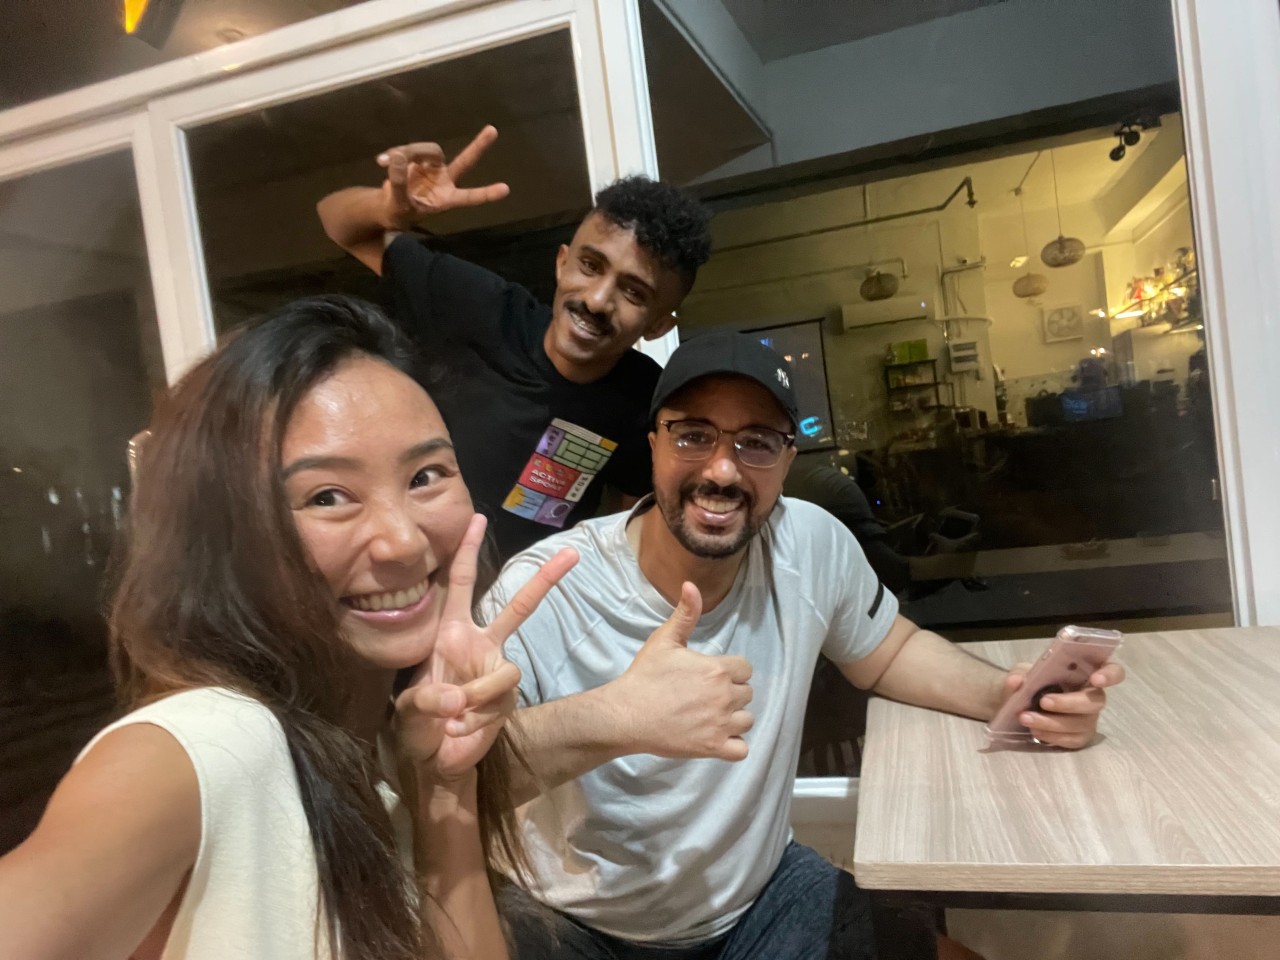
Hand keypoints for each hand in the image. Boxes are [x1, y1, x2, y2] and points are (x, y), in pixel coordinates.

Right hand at [375, 125, 509, 230]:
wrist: (388, 206)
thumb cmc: (400, 212)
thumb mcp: (398, 204)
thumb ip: (399, 183)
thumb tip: (399, 157)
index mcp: (446, 199)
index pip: (470, 197)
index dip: (486, 194)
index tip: (505, 190)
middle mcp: (446, 180)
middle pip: (464, 160)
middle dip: (478, 146)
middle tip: (493, 130)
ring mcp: (434, 168)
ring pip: (428, 150)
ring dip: (408, 152)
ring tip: (383, 161)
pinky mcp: (419, 159)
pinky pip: (411, 149)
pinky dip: (395, 153)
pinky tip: (381, 161)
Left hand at [396, 514, 576, 781]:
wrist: (436, 763)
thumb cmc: (417, 728)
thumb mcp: (409, 711)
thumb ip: (427, 702)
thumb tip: (455, 700)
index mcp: (450, 634)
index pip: (459, 585)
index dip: (467, 551)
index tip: (476, 518)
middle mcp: (478, 646)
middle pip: (518, 608)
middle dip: (545, 580)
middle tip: (572, 554)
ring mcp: (496, 672)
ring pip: (506, 670)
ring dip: (478, 695)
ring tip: (454, 718)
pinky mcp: (506, 700)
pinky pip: (500, 701)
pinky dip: (477, 719)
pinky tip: (459, 732)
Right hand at [612, 582, 753, 760]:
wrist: (627, 714)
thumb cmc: (645, 676)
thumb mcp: (664, 640)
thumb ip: (685, 614)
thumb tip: (691, 585)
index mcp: (717, 670)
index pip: (745, 669)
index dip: (731, 671)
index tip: (711, 675)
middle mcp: (725, 697)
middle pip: (747, 694)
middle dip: (731, 693)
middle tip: (706, 695)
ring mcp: (721, 724)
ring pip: (747, 720)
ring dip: (734, 718)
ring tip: (711, 715)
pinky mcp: (713, 748)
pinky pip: (742, 749)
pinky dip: (734, 745)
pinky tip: (718, 737)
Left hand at [1001, 659, 1125, 749]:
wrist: (1016, 704)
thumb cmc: (1029, 683)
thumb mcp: (1022, 673)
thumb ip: (1019, 674)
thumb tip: (1016, 681)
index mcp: (1086, 672)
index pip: (1113, 671)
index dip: (1110, 674)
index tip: (1096, 679)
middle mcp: (1092, 695)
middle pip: (1097, 701)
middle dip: (1070, 703)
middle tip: (1043, 701)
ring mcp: (1088, 718)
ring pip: (1082, 724)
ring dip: (1053, 722)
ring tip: (1026, 718)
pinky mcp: (1079, 736)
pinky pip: (1072, 740)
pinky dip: (1052, 736)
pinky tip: (1035, 731)